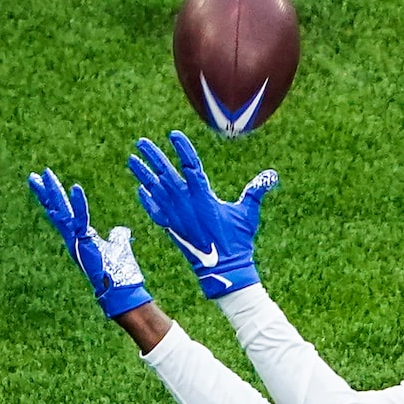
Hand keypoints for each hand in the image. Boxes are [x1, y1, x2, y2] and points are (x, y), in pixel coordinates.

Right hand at [28, 169, 151, 317]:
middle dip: (46, 193)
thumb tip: (122, 230)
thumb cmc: (120, 274)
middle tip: (33, 175)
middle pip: (56, 210)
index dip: (54, 199)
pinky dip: (79, 205)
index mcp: (80, 238)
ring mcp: (76, 241)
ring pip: (61, 212)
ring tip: (45, 174)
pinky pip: (80, 220)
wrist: (121, 292)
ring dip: (54, 193)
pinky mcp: (83, 243)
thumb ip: (118, 236)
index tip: (44, 183)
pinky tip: (76, 188)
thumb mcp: (119, 248)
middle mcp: (73, 239)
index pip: (63, 214)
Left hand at [127, 130, 276, 299]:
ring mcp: (176, 215)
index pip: (190, 165)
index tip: (173, 135)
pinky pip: (154, 210)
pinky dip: (147, 200)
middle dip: (153, 156)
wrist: (223, 269)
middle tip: (142, 142)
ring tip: (132, 160)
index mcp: (204, 196)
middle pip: (166, 173)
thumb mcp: (248, 214)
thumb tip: (272, 176)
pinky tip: (141, 190)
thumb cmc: (238, 241)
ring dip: (143, 174)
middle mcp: (186, 203)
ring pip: (155, 189)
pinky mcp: (171, 228)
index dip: (182, 148)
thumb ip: (255, 192)